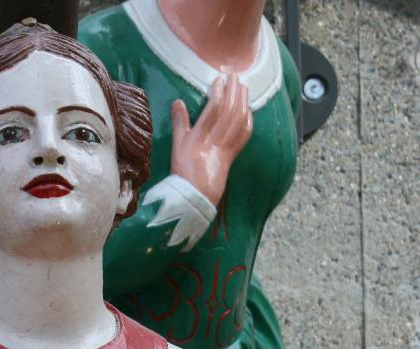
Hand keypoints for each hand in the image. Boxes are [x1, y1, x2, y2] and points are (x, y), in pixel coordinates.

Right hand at [171, 73, 252, 205]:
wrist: (194, 196)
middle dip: (233, 91)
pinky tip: (248, 110)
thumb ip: (179, 123)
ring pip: (238, 121)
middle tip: (234, 76)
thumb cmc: (182, 171)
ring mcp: (225, 149)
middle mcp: (214, 142)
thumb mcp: (176, 146)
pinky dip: (248, 121)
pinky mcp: (232, 156)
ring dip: (243, 102)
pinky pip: (244, 136)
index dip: (218, 92)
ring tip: (243, 87)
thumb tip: (178, 101)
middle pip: (229, 111)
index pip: (213, 109)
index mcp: (199, 138)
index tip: (219, 80)